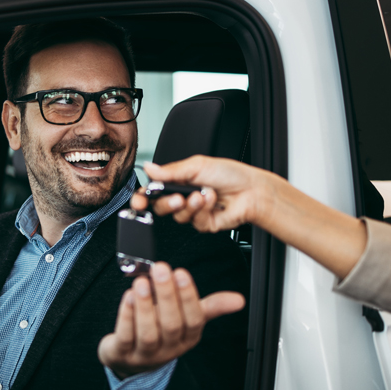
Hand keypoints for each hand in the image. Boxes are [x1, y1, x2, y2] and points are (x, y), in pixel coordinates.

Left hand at [97, 261, 244, 377]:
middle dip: (167, 295)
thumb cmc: (162, 331)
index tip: (181, 273)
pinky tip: (128, 297)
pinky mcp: (124, 353)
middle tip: (161, 269)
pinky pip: (126, 336)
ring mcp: (146, 353)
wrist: (131, 359)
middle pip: (171, 324)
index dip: (188, 297)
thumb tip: (239, 300)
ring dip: (145, 306)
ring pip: (148, 332)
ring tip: (142, 282)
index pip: (194, 319)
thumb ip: (211, 306)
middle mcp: (169, 346)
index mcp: (188, 336)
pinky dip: (126, 315)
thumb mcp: (188, 320)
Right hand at [130, 157, 279, 232]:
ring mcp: (194, 212)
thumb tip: (149, 168)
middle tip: (177, 198)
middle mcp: (184, 197)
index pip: (153, 192)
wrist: (251, 189)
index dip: (142, 199)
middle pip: (161, 208)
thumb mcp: (197, 166)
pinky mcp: (204, 224)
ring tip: (202, 195)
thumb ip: (170, 171)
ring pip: (178, 217)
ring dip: (190, 205)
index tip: (139, 202)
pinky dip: (203, 210)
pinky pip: (195, 223)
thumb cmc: (229, 174)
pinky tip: (211, 200)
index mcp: (178, 181)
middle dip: (167, 204)